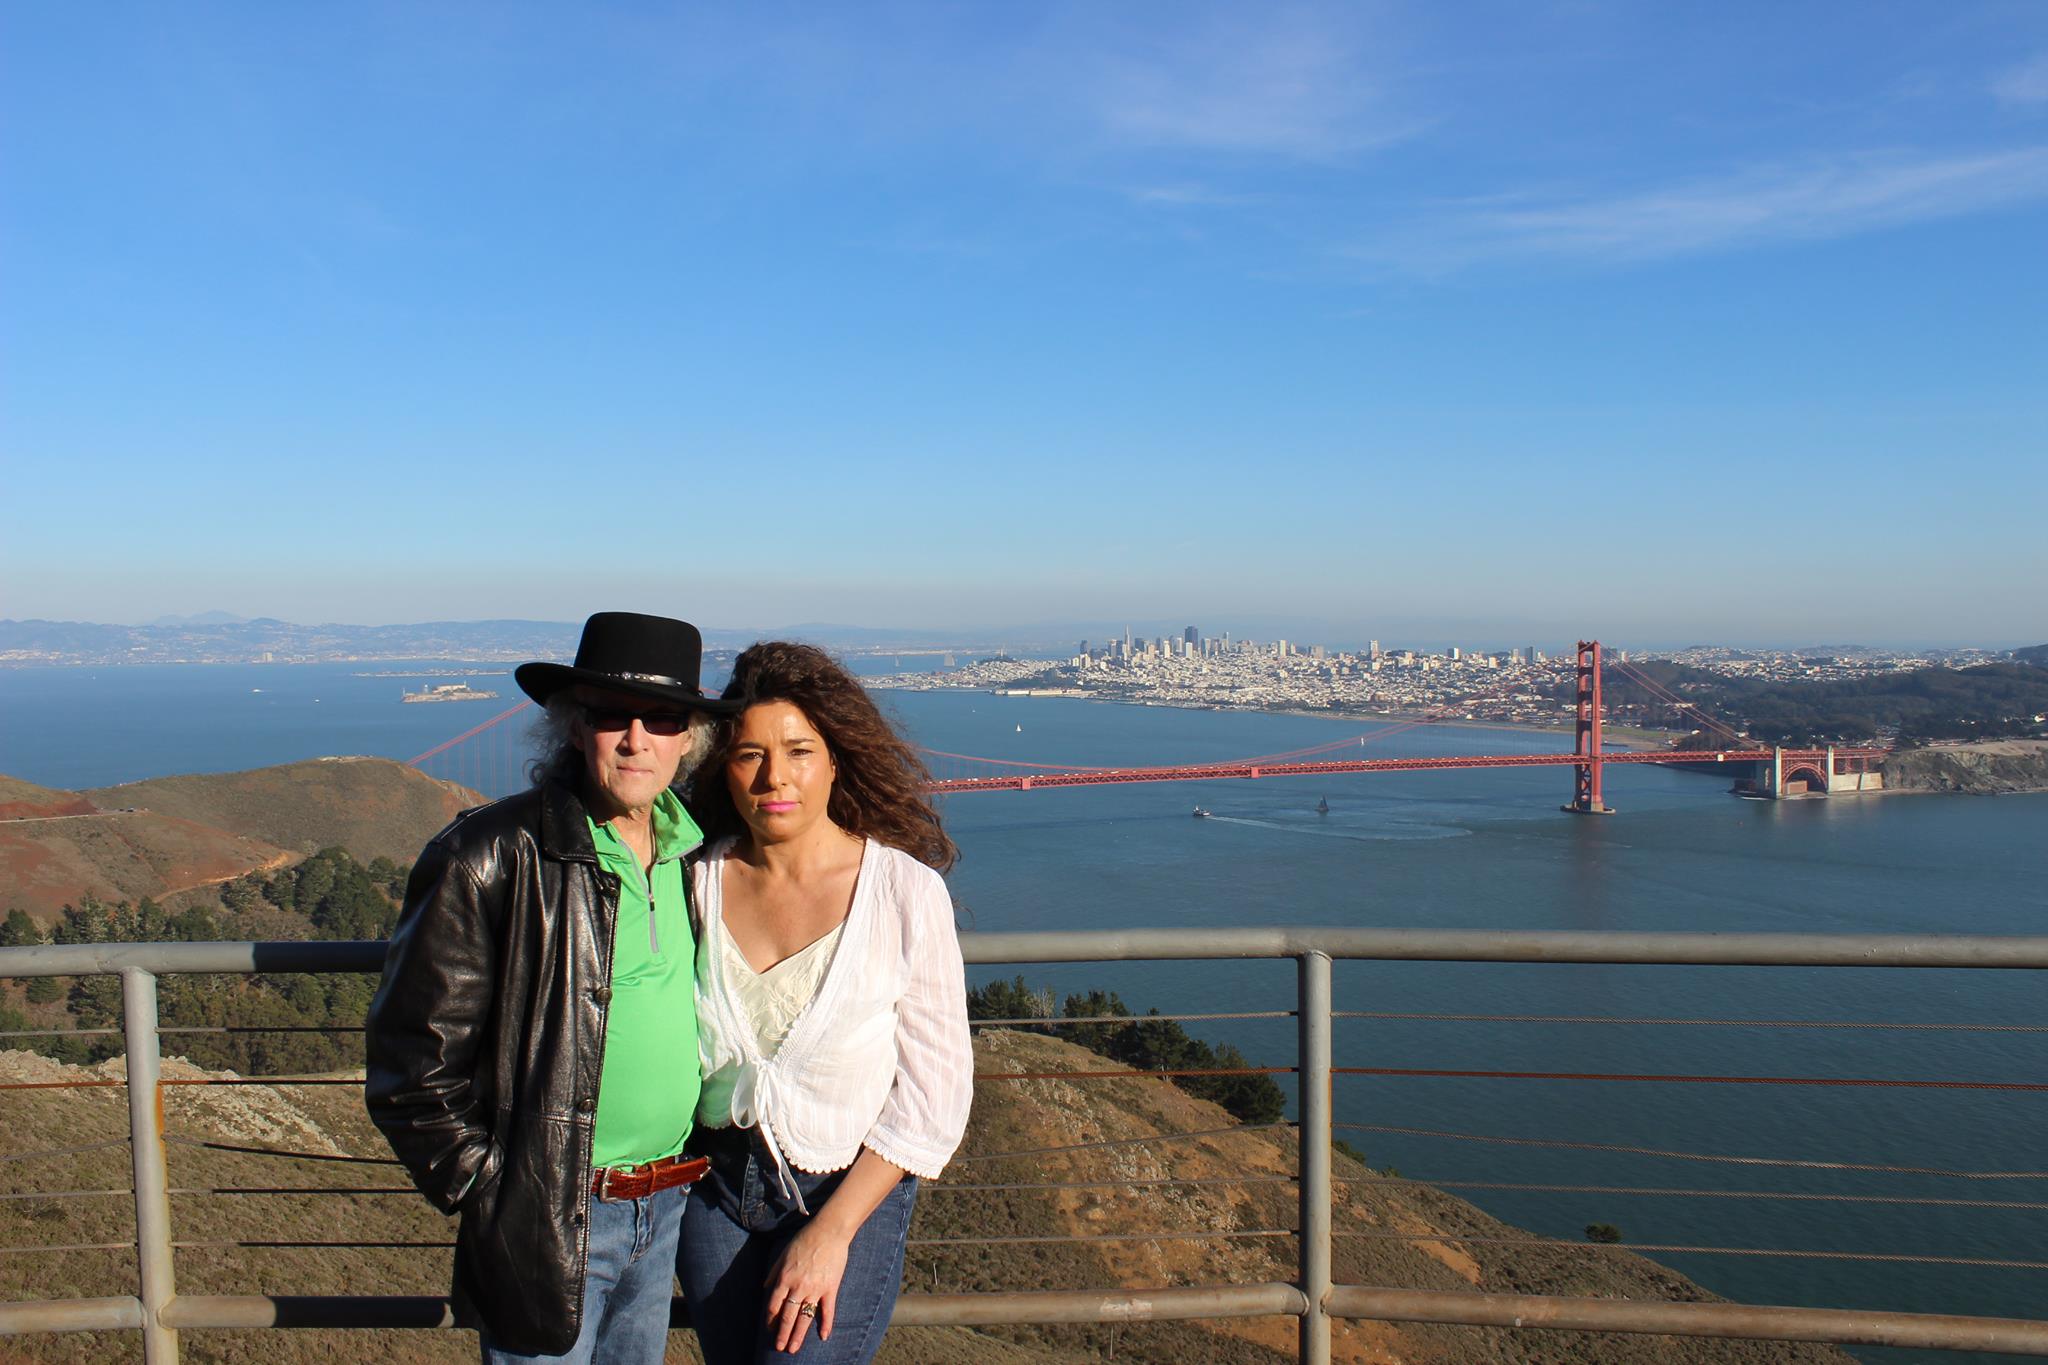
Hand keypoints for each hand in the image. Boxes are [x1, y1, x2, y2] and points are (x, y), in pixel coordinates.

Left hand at [763, 1221, 850, 1352]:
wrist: (829, 1231)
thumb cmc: (804, 1239)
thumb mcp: (783, 1254)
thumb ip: (773, 1272)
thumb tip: (765, 1287)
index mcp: (784, 1279)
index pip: (774, 1305)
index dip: (770, 1320)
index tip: (769, 1329)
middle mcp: (798, 1287)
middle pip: (787, 1316)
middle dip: (782, 1334)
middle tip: (779, 1347)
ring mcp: (815, 1289)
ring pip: (805, 1317)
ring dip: (798, 1335)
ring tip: (793, 1349)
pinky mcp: (830, 1288)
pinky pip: (827, 1310)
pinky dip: (826, 1324)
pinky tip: (824, 1337)